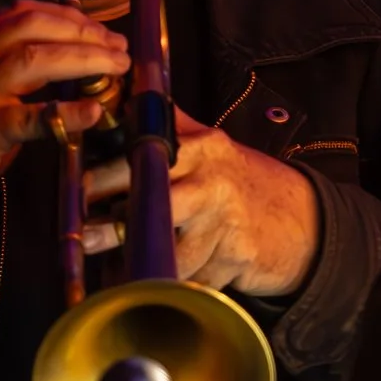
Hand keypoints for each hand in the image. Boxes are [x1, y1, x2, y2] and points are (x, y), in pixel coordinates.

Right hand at [0, 2, 125, 252]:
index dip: (67, 17)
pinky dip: (67, 112)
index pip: (20, 14)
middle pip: (30, 27)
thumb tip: (71, 59)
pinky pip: (31, 117)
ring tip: (116, 67)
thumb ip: (11, 71)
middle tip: (118, 47)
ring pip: (34, 60)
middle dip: (82, 32)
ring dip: (83, 59)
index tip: (101, 30)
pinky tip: (94, 112)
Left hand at [84, 111, 319, 298]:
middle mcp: (213, 184)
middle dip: (115, 224)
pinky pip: (191, 280)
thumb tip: (126, 92)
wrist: (299, 220)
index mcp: (202, 149)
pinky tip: (151, 288)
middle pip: (156, 204)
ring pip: (170, 253)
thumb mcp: (211, 145)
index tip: (81, 188)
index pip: (150, 156)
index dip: (111, 174)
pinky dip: (170, 287)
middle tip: (85, 236)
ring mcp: (225, 225)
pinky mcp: (234, 260)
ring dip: (138, 265)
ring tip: (112, 271)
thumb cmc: (239, 181)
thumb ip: (170, 123)